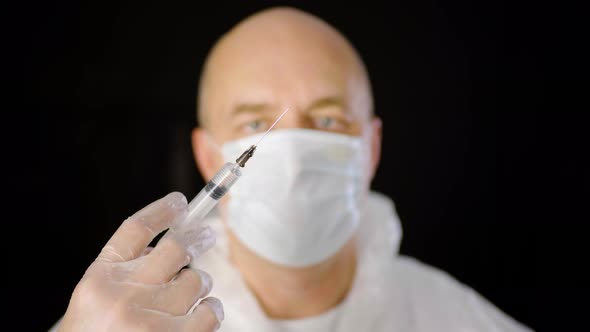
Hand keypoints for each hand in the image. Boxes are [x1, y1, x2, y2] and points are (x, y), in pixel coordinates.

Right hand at [58, 192, 222, 330]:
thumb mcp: (96, 302)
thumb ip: (125, 273)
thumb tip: (168, 243)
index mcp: (98, 280)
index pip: (135, 229)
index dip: (161, 211)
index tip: (179, 203)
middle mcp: (122, 295)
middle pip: (175, 248)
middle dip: (197, 238)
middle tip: (207, 235)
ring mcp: (149, 320)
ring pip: (197, 280)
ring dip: (201, 285)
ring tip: (192, 294)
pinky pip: (210, 311)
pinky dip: (211, 310)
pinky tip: (201, 315)